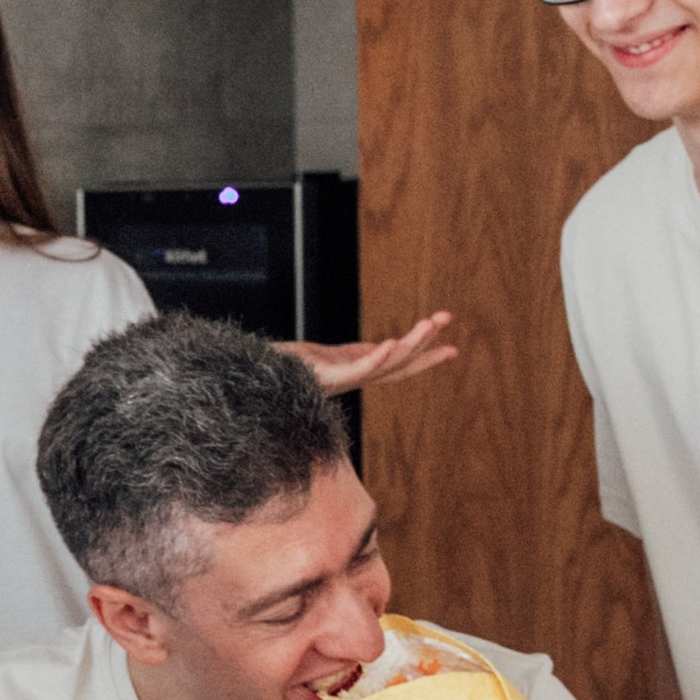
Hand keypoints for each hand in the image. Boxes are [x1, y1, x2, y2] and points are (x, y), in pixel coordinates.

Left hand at [279, 312, 456, 394]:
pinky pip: (355, 372)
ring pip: (384, 365)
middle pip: (398, 364)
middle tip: (446, 319)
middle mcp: (350, 378)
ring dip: (410, 344)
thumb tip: (362, 351)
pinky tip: (390, 344)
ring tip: (431, 323)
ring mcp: (339, 380)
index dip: (424, 357)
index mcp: (352, 370)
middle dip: (426, 344)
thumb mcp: (315, 357)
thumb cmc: (275, 368)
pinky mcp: (324, 379)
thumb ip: (341, 357)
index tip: (453, 348)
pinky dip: (375, 360)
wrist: (246, 377)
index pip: (396, 364)